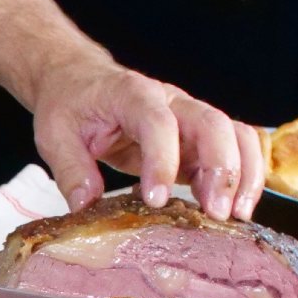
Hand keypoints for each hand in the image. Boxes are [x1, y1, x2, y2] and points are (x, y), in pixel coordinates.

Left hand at [31, 59, 264, 220]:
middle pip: (213, 124)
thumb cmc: (70, 104)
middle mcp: (171, 102)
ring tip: (236, 215)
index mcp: (132, 94)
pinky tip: (232, 210)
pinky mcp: (196, 141)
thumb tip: (85, 205)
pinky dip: (240, 178)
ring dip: (242, 175)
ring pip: (235, 135)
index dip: (162, 161)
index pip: (158, 123)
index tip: (156, 200)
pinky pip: (232, 152)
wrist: (80, 81)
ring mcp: (189, 119)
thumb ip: (70, 169)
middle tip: (216, 213)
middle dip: (221, 169)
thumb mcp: (55, 134)